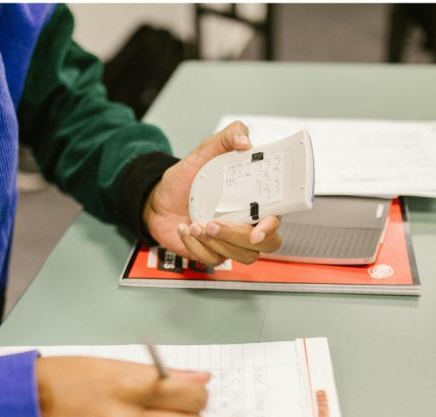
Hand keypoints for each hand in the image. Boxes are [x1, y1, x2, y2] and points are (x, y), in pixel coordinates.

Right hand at [35, 356, 208, 416]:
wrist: (24, 408)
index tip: (188, 389)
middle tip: (177, 406)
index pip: (188, 394)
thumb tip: (201, 379)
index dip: (196, 391)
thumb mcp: (111, 364)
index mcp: (126, 385)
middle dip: (193, 414)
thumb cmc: (65, 377)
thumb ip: (160, 374)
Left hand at [142, 120, 282, 265]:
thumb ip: (226, 138)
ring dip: (216, 243)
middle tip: (214, 224)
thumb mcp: (204, 152)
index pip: (276, 218)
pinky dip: (196, 245)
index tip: (258, 229)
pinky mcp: (213, 253)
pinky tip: (185, 229)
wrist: (159, 200)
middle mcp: (247, 223)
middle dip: (239, 238)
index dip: (272, 226)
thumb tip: (245, 140)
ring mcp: (231, 241)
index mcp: (254, 200)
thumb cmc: (186, 179)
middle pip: (265, 245)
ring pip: (241, 255)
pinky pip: (213, 259)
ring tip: (195, 224)